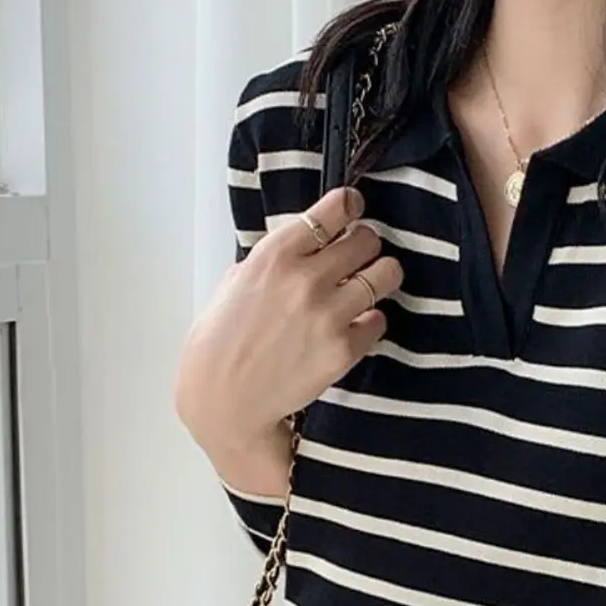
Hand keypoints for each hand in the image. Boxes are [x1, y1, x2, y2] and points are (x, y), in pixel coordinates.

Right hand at [175, 187, 402, 455]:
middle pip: (367, 238)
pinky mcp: (344, 349)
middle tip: (357, 256)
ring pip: (386, 273)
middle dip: (364, 244)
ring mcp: (328, 314)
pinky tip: (352, 327)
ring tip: (366, 286)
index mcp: (274, 255)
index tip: (352, 209)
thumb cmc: (219, 343)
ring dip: (379, 277)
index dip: (349, 206)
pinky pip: (380, 320)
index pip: (333, 209)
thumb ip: (270, 260)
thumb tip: (300, 245)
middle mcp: (305, 279)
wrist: (224, 400)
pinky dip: (370, 322)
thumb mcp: (233, 283)